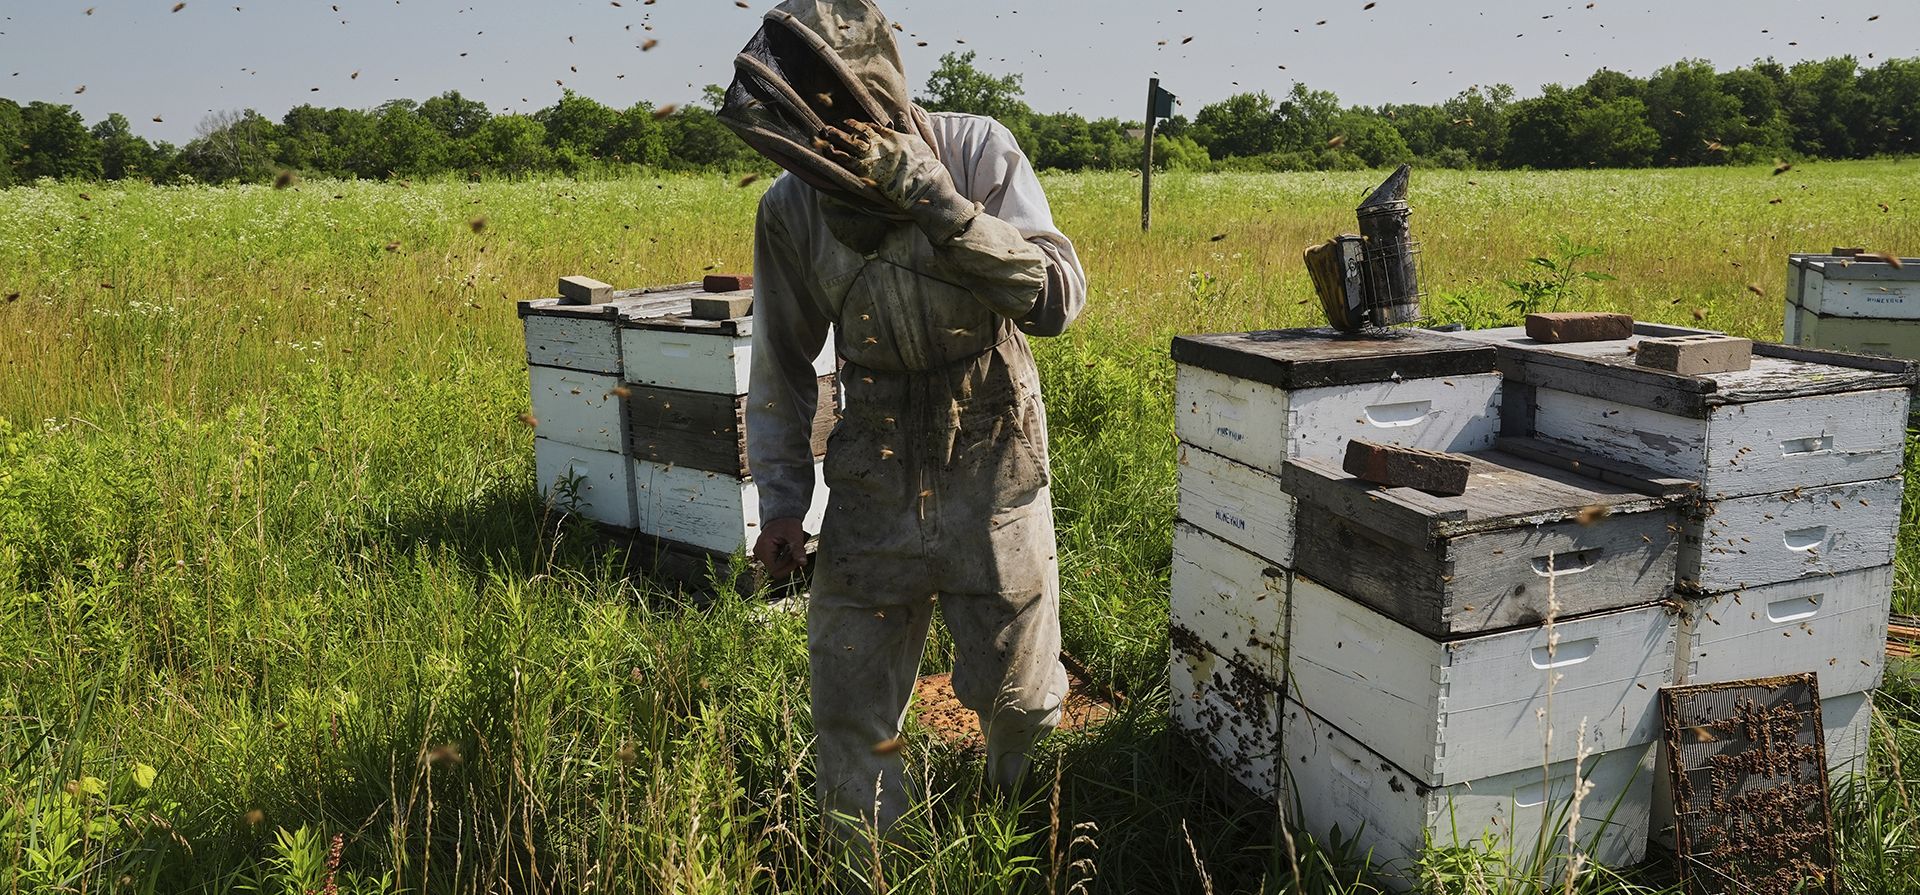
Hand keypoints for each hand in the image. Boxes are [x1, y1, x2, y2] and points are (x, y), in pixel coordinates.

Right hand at [753, 516, 809, 576]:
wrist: (781, 515)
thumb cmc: (786, 523)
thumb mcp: (795, 536)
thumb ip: (798, 550)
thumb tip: (802, 563)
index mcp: (763, 548)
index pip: (775, 570)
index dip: (788, 567)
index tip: (796, 558)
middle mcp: (759, 552)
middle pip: (775, 569)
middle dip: (788, 563)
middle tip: (795, 552)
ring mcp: (760, 553)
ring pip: (776, 566)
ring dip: (786, 560)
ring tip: (791, 548)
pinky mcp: (764, 553)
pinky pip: (775, 562)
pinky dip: (783, 558)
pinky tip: (788, 549)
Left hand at [819, 119, 977, 240]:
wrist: (928, 188)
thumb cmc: (927, 169)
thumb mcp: (919, 143)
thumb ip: (906, 129)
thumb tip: (899, 114)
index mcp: (894, 138)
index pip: (873, 128)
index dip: (859, 125)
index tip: (850, 123)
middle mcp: (882, 145)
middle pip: (858, 133)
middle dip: (843, 129)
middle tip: (829, 125)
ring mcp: (875, 158)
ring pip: (850, 144)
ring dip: (836, 137)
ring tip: (824, 133)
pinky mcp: (869, 172)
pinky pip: (848, 161)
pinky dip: (837, 154)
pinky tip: (828, 150)